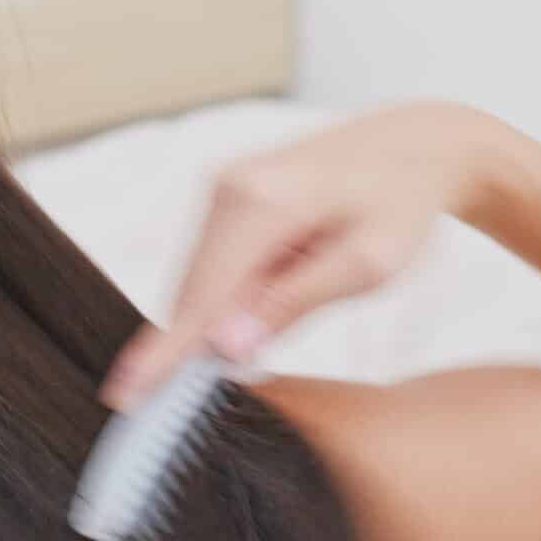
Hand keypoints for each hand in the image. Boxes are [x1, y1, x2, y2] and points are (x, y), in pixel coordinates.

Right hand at [100, 102, 498, 409]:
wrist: (416, 144)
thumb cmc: (402, 205)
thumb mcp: (370, 264)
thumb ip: (293, 304)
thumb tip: (224, 347)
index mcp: (264, 202)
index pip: (202, 298)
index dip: (164, 354)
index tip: (124, 396)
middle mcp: (228, 186)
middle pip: (195, 291)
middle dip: (213, 337)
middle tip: (286, 330)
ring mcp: (223, 186)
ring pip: (204, 279)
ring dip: (235, 311)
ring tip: (315, 284)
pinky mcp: (227, 193)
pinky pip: (217, 261)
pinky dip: (239, 289)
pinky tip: (294, 273)